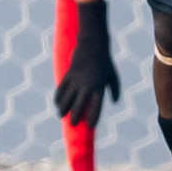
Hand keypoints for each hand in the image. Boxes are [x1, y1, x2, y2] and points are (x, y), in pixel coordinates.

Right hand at [54, 1, 120, 126]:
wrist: (93, 44)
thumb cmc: (105, 61)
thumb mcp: (113, 75)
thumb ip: (115, 89)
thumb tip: (114, 102)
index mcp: (99, 86)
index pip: (96, 106)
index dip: (93, 117)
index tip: (90, 126)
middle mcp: (87, 84)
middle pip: (79, 104)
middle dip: (75, 116)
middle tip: (72, 124)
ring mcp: (76, 79)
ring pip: (67, 97)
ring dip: (63, 108)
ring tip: (61, 116)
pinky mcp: (69, 73)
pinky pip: (61, 88)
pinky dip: (58, 96)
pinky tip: (56, 103)